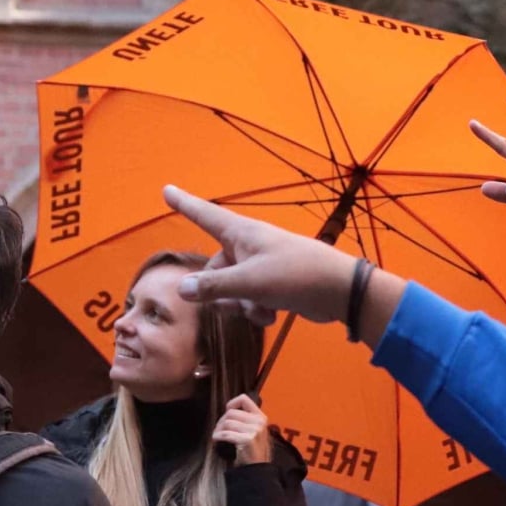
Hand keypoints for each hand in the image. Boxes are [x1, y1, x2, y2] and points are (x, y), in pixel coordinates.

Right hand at [163, 185, 360, 325]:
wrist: (338, 291)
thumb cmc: (294, 275)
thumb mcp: (249, 282)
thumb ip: (214, 286)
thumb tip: (182, 289)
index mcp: (241, 233)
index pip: (205, 215)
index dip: (185, 203)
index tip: (167, 189)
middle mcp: (248, 246)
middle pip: (214, 269)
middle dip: (219, 292)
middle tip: (236, 301)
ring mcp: (261, 266)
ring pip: (231, 289)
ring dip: (240, 305)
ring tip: (260, 309)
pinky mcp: (273, 285)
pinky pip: (250, 299)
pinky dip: (256, 310)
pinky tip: (271, 316)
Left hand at [213, 394, 270, 465]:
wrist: (258, 468)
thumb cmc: (253, 450)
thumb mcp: (255, 430)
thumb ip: (246, 419)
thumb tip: (228, 411)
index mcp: (260, 416)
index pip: (244, 399)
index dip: (232, 403)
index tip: (227, 410)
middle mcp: (258, 422)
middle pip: (231, 413)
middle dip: (221, 421)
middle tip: (219, 429)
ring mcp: (254, 431)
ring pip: (227, 423)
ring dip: (218, 429)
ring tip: (217, 435)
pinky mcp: (247, 440)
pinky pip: (227, 434)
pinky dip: (218, 436)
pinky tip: (216, 439)